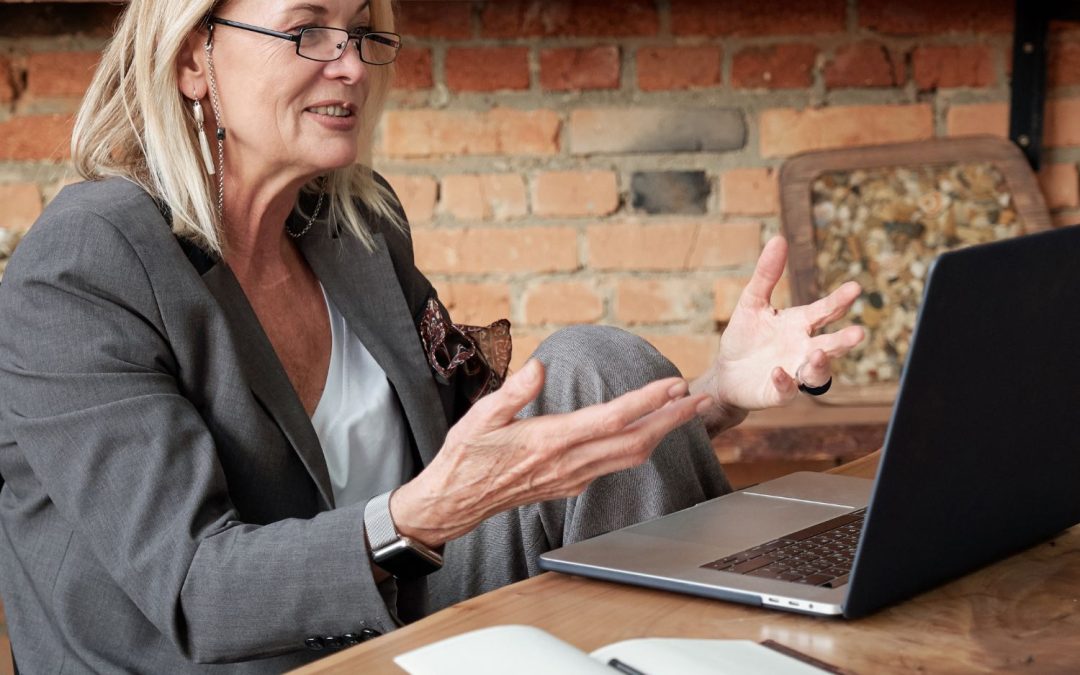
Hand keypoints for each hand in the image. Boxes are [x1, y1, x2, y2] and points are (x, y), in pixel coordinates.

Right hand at [389, 359, 711, 546]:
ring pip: (629, 458)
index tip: (673, 385)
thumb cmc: (465, 456)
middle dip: (671, 420)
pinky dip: (639, 447)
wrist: (455, 501)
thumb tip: (539, 366)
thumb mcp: (479, 417)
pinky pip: (614, 466)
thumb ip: (513, 392)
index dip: (646, 402)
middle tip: (699, 399)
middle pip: (634, 442)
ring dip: (661, 434)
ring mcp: (572, 477)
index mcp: (549, 440)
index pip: (610, 419)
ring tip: (684, 412)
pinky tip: (647, 433)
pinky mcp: (569, 485)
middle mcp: (568, 462)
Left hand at [693, 236, 864, 417]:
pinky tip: (778, 371)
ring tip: (819, 353)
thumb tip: (779, 238)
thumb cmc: (744, 338)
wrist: (725, 374)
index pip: (824, 311)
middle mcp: (803, 349)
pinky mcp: (777, 392)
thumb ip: (767, 275)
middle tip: (858, 333)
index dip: (839, 300)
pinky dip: (785, 381)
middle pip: (830, 344)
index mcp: (800, 324)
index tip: (855, 287)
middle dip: (843, 340)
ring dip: (820, 364)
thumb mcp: (752, 302)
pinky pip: (786, 390)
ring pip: (816, 372)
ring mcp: (793, 372)